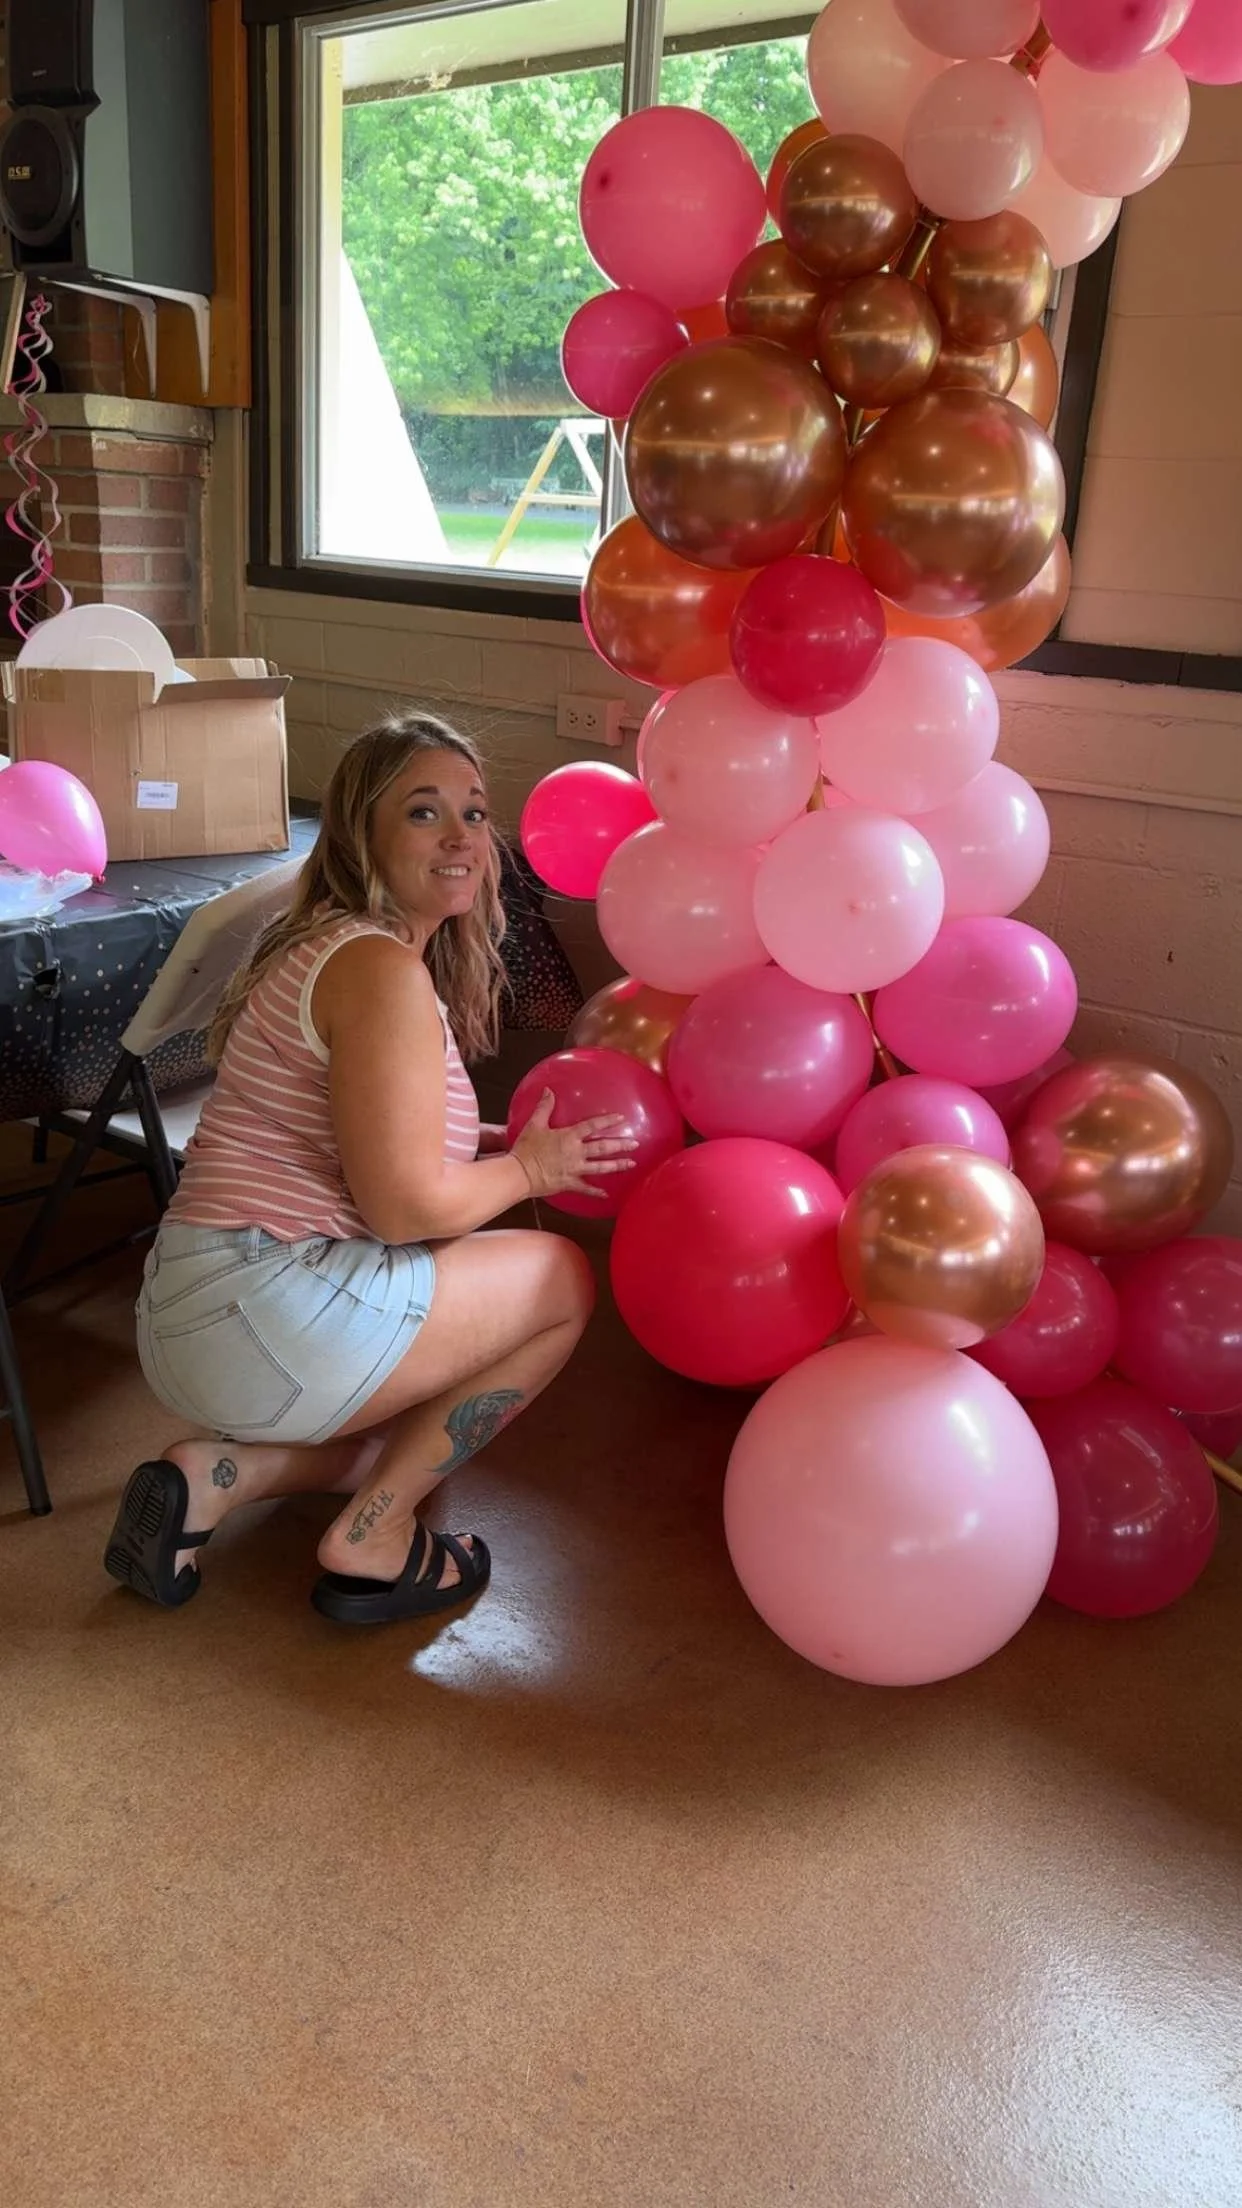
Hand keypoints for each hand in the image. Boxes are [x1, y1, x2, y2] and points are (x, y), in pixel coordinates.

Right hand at [512, 1091, 638, 1200]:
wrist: (520, 1173)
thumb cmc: (526, 1148)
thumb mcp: (534, 1124)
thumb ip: (544, 1107)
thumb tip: (548, 1090)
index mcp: (569, 1137)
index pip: (592, 1126)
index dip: (607, 1121)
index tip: (621, 1118)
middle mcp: (576, 1153)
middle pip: (603, 1148)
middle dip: (620, 1145)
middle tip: (635, 1144)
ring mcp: (575, 1169)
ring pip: (600, 1167)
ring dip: (617, 1165)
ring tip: (631, 1164)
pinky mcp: (569, 1183)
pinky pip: (585, 1189)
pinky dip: (596, 1192)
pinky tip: (606, 1195)